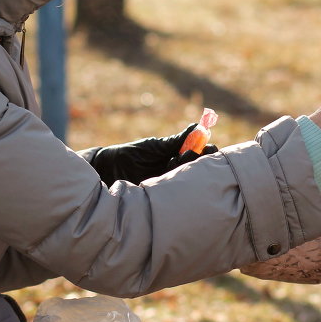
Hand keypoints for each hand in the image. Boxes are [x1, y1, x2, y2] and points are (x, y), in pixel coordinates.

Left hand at [87, 124, 216, 186]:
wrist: (110, 167)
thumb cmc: (133, 153)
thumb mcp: (156, 146)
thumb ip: (176, 141)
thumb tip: (197, 127)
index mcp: (177, 157)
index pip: (198, 155)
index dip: (206, 152)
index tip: (210, 147)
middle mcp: (175, 171)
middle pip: (195, 168)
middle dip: (199, 160)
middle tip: (199, 153)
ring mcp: (168, 183)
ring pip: (184, 178)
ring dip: (184, 167)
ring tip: (175, 159)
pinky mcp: (159, 195)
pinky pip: (172, 190)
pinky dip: (174, 182)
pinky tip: (171, 173)